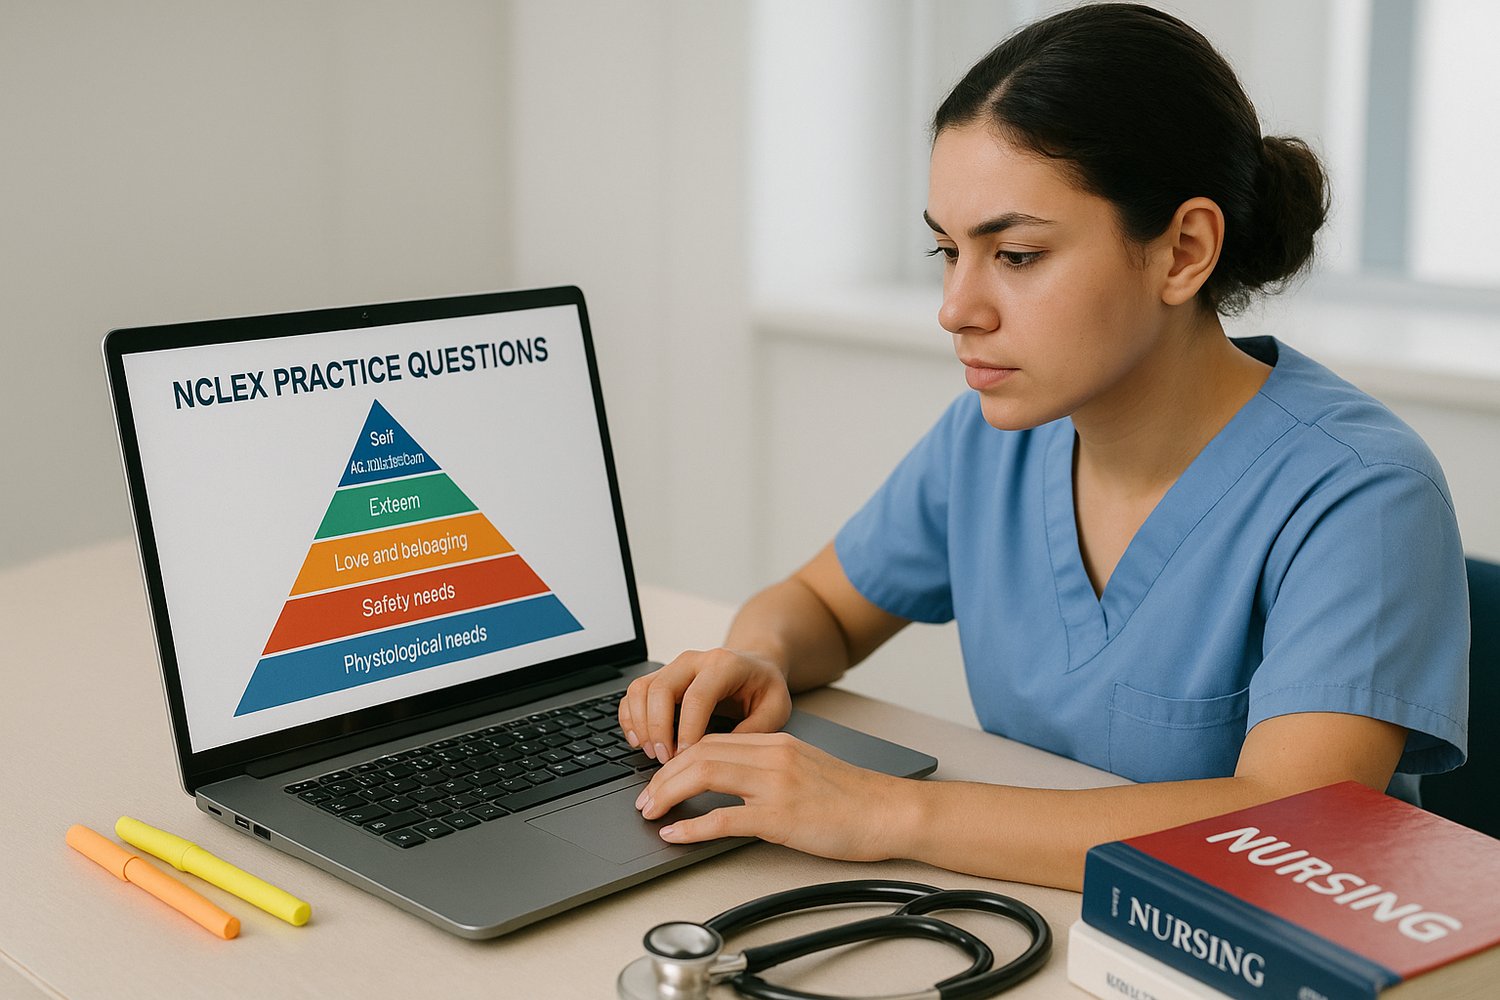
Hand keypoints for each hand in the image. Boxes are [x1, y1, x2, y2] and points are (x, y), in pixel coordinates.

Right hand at [618, 648, 792, 762]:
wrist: (756, 666)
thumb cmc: (765, 688)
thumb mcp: (776, 708)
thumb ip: (755, 730)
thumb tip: (724, 756)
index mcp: (724, 665)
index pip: (697, 696)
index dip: (687, 729)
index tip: (685, 756)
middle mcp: (694, 661)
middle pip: (661, 689)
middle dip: (658, 729)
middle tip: (666, 760)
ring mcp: (674, 667)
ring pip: (641, 689)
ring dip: (641, 725)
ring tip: (653, 753)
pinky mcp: (661, 678)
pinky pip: (634, 694)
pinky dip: (631, 718)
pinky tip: (639, 740)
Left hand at [634, 732, 913, 861]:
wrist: (890, 812)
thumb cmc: (853, 798)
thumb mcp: (805, 769)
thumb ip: (768, 770)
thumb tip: (730, 786)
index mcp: (776, 742)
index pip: (711, 739)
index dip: (676, 758)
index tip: (659, 777)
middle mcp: (772, 756)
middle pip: (699, 752)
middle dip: (662, 775)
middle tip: (645, 798)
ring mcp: (775, 785)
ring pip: (704, 775)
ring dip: (668, 793)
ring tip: (650, 812)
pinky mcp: (781, 817)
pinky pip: (724, 818)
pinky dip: (692, 825)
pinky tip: (676, 833)